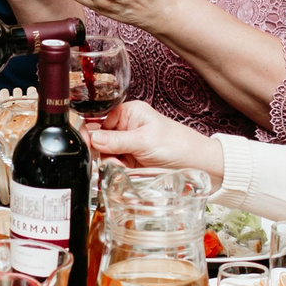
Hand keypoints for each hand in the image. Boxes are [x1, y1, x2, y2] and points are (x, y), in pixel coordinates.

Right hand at [85, 99, 223, 178]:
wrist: (198, 166)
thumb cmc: (178, 145)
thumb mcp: (145, 140)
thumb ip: (117, 140)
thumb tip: (92, 138)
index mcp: (129, 113)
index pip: (99, 118)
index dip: (90, 131)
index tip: (86, 144)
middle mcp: (126, 128)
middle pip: (98, 138)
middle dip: (101, 151)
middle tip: (110, 158)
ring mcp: (128, 146)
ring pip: (104, 155)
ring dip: (109, 163)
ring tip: (122, 167)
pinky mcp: (131, 163)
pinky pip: (113, 166)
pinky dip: (114, 171)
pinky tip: (123, 172)